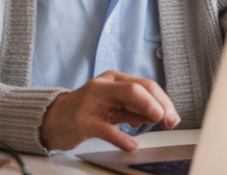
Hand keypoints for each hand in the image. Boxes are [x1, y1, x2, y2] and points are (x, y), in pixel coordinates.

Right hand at [39, 70, 180, 151]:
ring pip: (127, 98)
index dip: (164, 101)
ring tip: (158, 122)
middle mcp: (106, 86)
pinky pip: (106, 128)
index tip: (173, 117)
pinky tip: (132, 145)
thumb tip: (162, 116)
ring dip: (147, 110)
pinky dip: (122, 137)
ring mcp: (94, 101)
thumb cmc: (87, 112)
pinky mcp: (83, 121)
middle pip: (140, 88)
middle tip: (170, 120)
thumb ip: (136, 111)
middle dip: (160, 103)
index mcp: (115, 80)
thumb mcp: (114, 108)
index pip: (146, 85)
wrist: (53, 119)